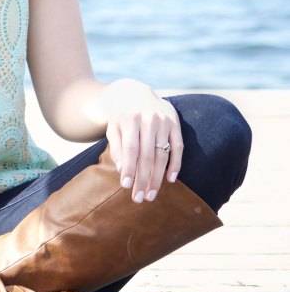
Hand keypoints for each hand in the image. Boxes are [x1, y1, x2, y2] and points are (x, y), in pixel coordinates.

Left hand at [100, 79, 182, 202]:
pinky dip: (176, 164)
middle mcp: (149, 119)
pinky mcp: (175, 123)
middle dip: (143, 178)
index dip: (130, 168)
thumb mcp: (113, 127)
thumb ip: (116, 147)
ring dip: (158, 177)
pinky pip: (178, 147)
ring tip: (151, 194)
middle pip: (147, 155)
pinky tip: (170, 180)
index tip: (127, 186)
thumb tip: (122, 170)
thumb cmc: (121, 116)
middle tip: (140, 198)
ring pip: (163, 154)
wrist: (135, 93)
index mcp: (130, 119)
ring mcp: (164, 121)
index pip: (131, 148)